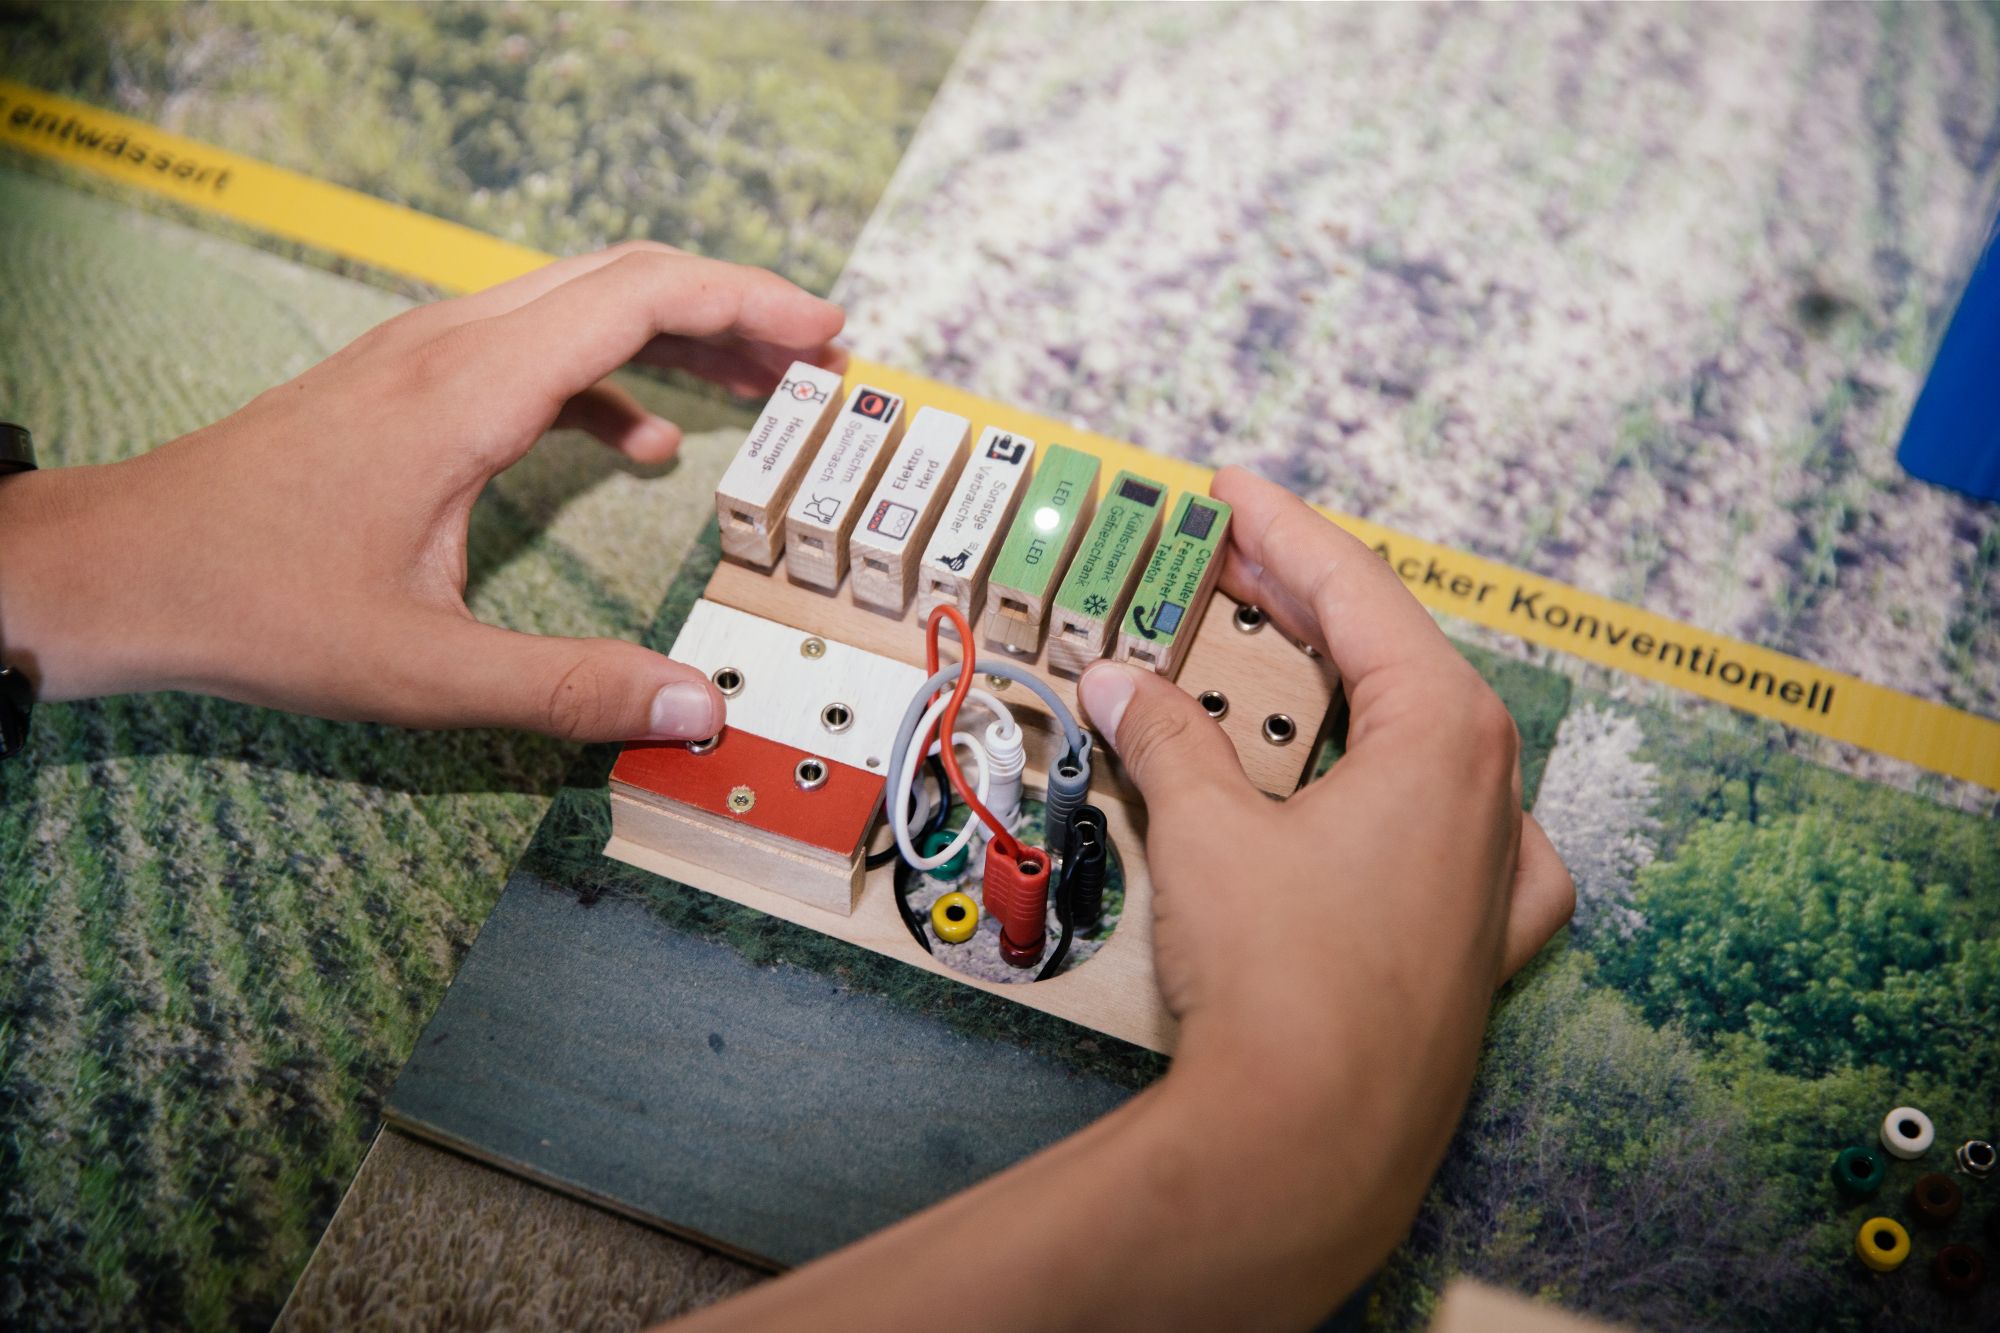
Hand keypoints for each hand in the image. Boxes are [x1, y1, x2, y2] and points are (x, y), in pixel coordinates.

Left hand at [0, 242, 843, 739]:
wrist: (119, 567)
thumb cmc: (250, 603)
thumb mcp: (423, 668)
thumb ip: (568, 689)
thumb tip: (694, 705)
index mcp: (469, 392)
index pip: (639, 295)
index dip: (747, 302)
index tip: (825, 333)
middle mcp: (450, 348)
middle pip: (623, 277)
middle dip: (734, 306)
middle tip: (821, 356)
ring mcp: (423, 356)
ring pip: (580, 303)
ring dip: (678, 333)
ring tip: (762, 385)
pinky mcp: (406, 385)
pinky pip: (538, 348)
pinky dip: (612, 377)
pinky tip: (645, 442)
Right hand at [674, 467, 1571, 1332]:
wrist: (1311, 1147)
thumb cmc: (1278, 980)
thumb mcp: (1206, 832)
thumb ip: (1165, 739)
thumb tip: (1118, 682)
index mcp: (1447, 736)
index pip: (1359, 594)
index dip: (1284, 531)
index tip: (1231, 488)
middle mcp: (1493, 794)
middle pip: (1394, 659)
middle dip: (1307, 605)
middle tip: (1228, 559)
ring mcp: (1497, 874)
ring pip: (1423, 742)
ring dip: (1344, 694)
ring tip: (1276, 660)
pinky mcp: (1476, 942)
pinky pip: (1452, 836)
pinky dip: (1398, 794)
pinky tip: (1376, 799)